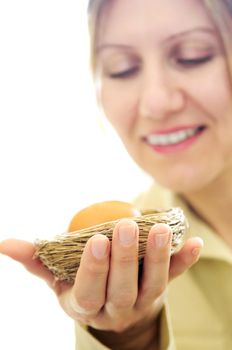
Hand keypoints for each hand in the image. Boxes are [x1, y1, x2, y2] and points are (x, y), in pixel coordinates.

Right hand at [0, 220, 202, 347]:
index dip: (94, 269)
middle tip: (127, 226)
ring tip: (161, 229)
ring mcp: (142, 302)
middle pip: (123, 288)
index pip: (89, 290)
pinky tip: (194, 243)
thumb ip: (37, 262)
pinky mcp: (160, 291)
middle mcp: (116, 308)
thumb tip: (6, 243)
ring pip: (153, 284)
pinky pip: (176, 278)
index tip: (96, 240)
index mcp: (86, 304)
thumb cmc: (81, 287)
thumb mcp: (56, 279)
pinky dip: (185, 261)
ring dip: (159, 257)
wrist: (111, 307)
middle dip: (126, 259)